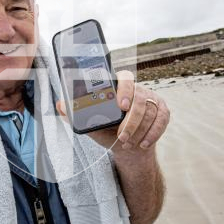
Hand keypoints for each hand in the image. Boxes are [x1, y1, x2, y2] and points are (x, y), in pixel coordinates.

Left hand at [55, 70, 169, 154]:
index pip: (125, 77)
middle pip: (140, 98)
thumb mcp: (91, 124)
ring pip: (151, 111)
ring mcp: (153, 99)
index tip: (121, 105)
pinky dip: (152, 134)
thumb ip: (77, 114)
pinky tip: (142, 143)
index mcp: (120, 86)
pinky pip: (162, 120)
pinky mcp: (163, 111)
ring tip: (127, 142)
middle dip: (131, 120)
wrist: (127, 145)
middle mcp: (138, 89)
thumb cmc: (108, 130)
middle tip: (121, 136)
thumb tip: (60, 105)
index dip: (125, 88)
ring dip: (139, 130)